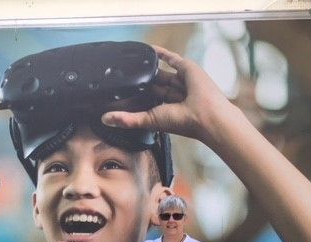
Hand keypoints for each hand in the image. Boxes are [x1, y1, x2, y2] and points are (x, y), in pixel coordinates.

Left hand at [101, 46, 233, 145]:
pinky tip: (148, 50)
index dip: (134, 96)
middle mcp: (172, 95)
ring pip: (160, 73)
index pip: (146, 100)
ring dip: (147, 69)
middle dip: (140, 83)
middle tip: (122, 77)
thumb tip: (104, 119)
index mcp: (164, 109)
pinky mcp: (186, 69)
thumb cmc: (182, 121)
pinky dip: (161, 54)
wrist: (206, 114)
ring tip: (131, 64)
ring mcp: (180, 81)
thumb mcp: (148, 120)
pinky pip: (172, 58)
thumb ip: (126, 120)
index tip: (119, 93)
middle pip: (152, 85)